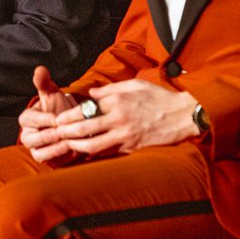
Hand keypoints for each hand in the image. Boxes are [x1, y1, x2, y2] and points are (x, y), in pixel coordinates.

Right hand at [18, 66, 78, 163]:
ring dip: (53, 149)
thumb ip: (44, 82)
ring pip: (39, 152)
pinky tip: (71, 150)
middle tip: (62, 132)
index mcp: (27, 118)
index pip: (29, 119)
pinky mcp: (45, 158)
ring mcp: (36, 148)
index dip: (42, 119)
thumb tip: (40, 69)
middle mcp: (28, 135)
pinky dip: (59, 157)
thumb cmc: (57, 107)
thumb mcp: (51, 93)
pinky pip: (49, 161)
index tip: (56, 118)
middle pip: (31, 139)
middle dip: (47, 136)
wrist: (67, 124)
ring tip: (68, 142)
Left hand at [52, 80, 198, 156]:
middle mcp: (119, 118)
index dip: (68, 115)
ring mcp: (126, 135)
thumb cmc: (159, 97)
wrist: (183, 115)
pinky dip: (96, 153)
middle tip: (56, 133)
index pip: (85, 109)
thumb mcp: (134, 84)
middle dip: (66, 132)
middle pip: (84, 128)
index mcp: (117, 101)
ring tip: (67, 144)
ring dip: (77, 146)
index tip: (58, 118)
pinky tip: (87, 152)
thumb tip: (91, 94)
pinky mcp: (133, 147)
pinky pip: (109, 152)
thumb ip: (110, 89)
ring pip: (93, 145)